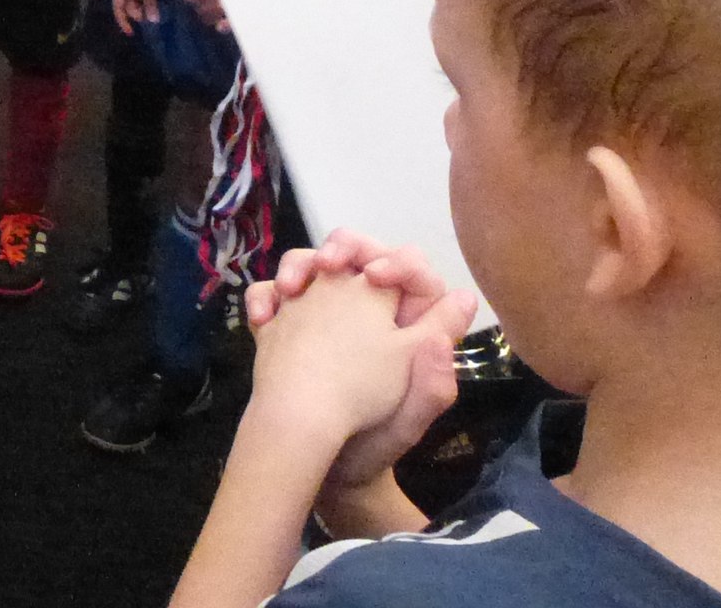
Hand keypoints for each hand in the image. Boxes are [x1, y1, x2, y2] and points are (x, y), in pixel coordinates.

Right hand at [111, 0, 167, 33]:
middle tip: (149, 22)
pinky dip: (150, 4)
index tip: (131, 32)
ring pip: (138, 2)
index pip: (118, 7)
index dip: (123, 20)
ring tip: (154, 17)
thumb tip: (152, 21)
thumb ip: (149, 3)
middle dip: (137, 15)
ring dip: (144, 10)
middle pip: (128, 6)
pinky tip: (157, 9)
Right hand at [250, 237, 476, 492]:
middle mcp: (370, 314)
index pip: (414, 273)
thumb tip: (460, 306)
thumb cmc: (375, 446)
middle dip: (342, 247)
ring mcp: (328, 316)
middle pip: (361, 255)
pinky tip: (260, 321)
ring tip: (287, 290)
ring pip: (315, 266)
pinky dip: (264, 297)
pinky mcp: (293, 325)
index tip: (375, 277)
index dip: (398, 262)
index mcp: (409, 329)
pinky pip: (276, 295)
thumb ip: (435, 377)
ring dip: (297, 266)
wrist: (326, 472)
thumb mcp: (408, 419)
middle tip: (326, 265)